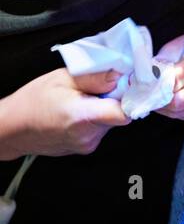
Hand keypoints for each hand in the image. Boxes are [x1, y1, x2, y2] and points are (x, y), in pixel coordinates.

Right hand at [0, 67, 129, 158]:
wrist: (12, 128)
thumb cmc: (33, 100)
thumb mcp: (63, 78)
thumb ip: (95, 77)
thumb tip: (122, 75)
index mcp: (83, 118)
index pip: (124, 113)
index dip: (131, 96)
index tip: (130, 82)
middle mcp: (88, 136)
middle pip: (119, 114)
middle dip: (115, 97)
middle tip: (99, 84)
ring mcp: (86, 145)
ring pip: (110, 121)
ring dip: (104, 108)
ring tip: (84, 97)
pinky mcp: (84, 148)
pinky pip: (100, 129)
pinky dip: (96, 117)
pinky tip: (79, 109)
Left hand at [153, 31, 183, 120]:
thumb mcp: (177, 45)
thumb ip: (162, 62)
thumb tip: (146, 80)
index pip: (176, 81)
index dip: (158, 86)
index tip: (145, 86)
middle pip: (179, 102)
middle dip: (160, 101)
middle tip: (148, 96)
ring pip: (180, 113)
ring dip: (165, 108)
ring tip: (158, 97)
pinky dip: (175, 111)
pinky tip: (172, 99)